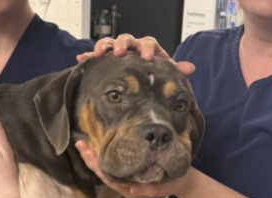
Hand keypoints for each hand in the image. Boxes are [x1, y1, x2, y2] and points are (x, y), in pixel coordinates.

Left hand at [75, 141, 195, 197]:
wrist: (183, 180)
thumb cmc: (174, 182)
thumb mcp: (166, 187)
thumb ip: (151, 190)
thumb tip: (133, 190)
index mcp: (131, 190)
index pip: (109, 179)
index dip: (97, 167)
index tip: (88, 153)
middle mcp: (125, 185)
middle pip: (104, 173)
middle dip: (90, 160)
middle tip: (79, 143)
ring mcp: (127, 179)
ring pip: (106, 169)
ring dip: (94, 157)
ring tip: (84, 144)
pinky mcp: (130, 172)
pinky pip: (114, 165)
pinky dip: (104, 155)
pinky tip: (98, 146)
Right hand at [77, 34, 194, 76]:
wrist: (145, 84)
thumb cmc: (156, 76)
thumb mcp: (166, 74)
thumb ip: (176, 70)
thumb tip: (189, 67)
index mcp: (149, 49)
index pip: (148, 42)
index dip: (147, 48)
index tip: (147, 58)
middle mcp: (133, 47)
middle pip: (126, 39)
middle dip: (122, 45)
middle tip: (119, 53)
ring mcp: (119, 52)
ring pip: (110, 43)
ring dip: (104, 46)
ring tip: (98, 54)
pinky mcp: (107, 60)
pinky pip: (96, 55)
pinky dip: (89, 56)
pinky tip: (82, 59)